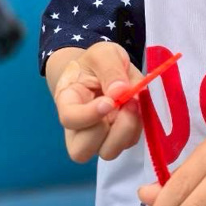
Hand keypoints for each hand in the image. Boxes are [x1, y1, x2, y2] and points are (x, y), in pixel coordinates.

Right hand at [54, 42, 143, 161]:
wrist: (105, 69)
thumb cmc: (96, 62)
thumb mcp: (103, 53)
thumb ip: (110, 69)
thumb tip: (120, 91)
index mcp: (67, 101)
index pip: (69, 119)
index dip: (89, 115)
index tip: (109, 102)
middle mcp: (78, 127)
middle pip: (82, 150)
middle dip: (108, 132)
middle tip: (126, 104)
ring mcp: (98, 136)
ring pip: (108, 152)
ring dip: (126, 131)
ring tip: (133, 104)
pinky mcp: (117, 137)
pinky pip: (128, 143)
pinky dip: (137, 127)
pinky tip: (137, 107)